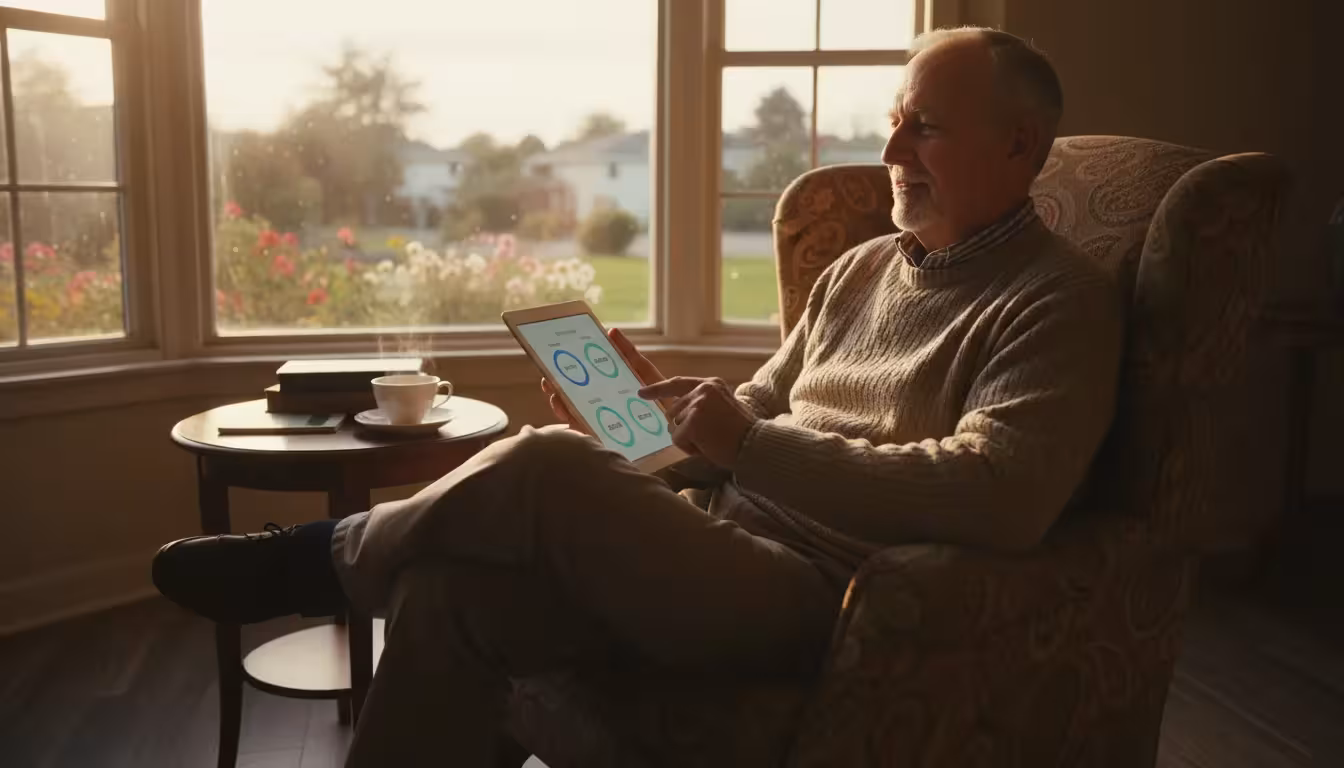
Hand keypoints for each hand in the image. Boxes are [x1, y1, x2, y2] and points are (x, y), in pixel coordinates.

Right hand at [540, 327, 664, 430]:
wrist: (676, 421)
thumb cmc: (659, 396)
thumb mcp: (642, 371)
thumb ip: (627, 352)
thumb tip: (611, 331)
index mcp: (603, 388)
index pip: (577, 379)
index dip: (562, 371)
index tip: (551, 361)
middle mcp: (596, 404)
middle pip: (568, 396)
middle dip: (554, 388)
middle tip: (548, 380)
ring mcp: (597, 421)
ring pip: (570, 413)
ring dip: (559, 405)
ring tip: (557, 397)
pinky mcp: (602, 438)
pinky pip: (583, 431)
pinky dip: (573, 423)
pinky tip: (569, 415)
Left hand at [638, 377, 757, 468]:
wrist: (756, 445)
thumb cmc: (740, 433)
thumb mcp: (722, 408)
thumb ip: (699, 405)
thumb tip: (673, 413)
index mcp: (711, 384)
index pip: (677, 383)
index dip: (658, 389)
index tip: (641, 393)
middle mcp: (702, 389)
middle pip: (672, 412)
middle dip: (683, 429)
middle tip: (709, 437)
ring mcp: (697, 404)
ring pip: (673, 427)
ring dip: (688, 439)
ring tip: (711, 441)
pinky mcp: (693, 421)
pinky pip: (677, 440)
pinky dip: (689, 448)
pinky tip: (708, 447)